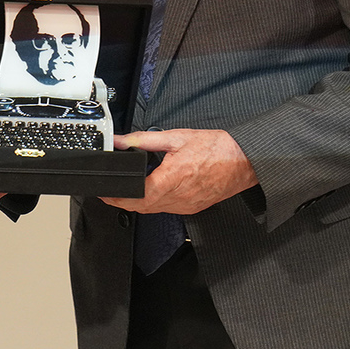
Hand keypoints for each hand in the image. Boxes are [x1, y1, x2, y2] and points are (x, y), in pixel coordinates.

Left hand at [105, 128, 258, 214]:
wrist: (244, 161)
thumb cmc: (217, 148)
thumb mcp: (176, 137)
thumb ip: (144, 140)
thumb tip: (122, 141)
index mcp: (171, 179)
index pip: (135, 196)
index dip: (116, 197)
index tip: (105, 192)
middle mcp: (178, 197)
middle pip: (141, 208)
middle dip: (122, 203)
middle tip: (110, 194)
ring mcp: (186, 205)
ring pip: (153, 211)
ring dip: (138, 204)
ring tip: (128, 192)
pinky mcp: (193, 208)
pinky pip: (167, 210)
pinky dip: (155, 204)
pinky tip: (154, 192)